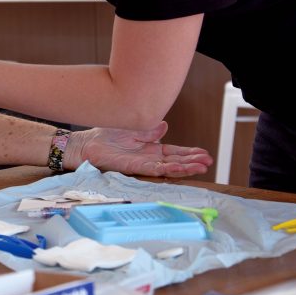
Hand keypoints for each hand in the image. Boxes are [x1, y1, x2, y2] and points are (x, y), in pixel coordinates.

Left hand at [67, 121, 212, 176]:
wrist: (86, 144)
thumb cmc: (106, 137)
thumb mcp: (133, 130)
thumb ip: (149, 130)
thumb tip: (164, 125)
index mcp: (150, 149)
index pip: (175, 152)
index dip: (189, 154)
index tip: (204, 154)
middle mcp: (149, 158)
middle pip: (176, 160)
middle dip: (193, 161)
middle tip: (209, 162)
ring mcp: (143, 164)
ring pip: (169, 167)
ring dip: (186, 167)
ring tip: (202, 167)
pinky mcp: (134, 167)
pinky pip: (154, 169)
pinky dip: (168, 168)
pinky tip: (179, 167)